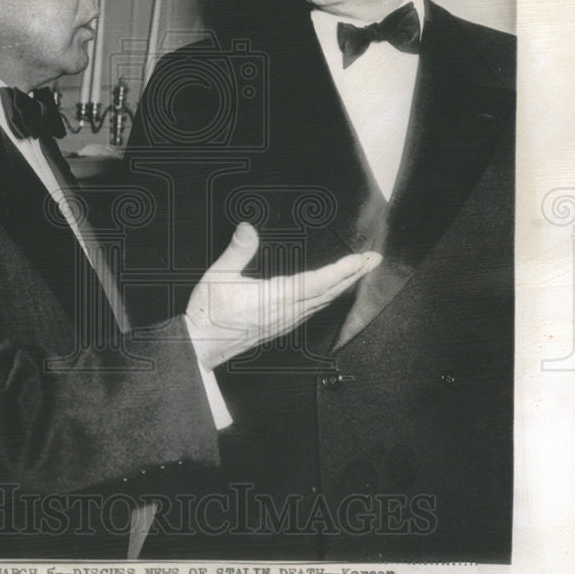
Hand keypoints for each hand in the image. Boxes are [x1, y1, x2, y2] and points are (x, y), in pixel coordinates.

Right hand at [184, 222, 381, 370]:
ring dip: (343, 286)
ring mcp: (285, 321)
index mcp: (275, 297)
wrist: (200, 346)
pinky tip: (330, 292)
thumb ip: (237, 251)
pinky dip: (327, 297)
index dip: (343, 270)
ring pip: (323, 302)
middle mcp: (286, 311)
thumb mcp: (218, 276)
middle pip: (329, 291)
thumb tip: (248, 227)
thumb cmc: (208, 313)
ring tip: (358, 271)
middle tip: (374, 260)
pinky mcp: (280, 326)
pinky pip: (312, 310)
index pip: (318, 282)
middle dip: (353, 275)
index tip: (363, 259)